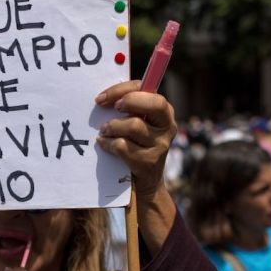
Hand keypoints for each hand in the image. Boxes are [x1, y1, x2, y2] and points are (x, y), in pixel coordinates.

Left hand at [95, 80, 176, 198]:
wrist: (145, 181)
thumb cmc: (136, 144)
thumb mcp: (138, 123)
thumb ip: (129, 108)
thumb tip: (104, 97)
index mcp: (164, 111)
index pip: (146, 89)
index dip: (122, 90)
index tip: (102, 98)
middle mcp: (167, 127)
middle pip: (153, 105)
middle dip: (129, 102)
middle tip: (113, 109)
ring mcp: (161, 146)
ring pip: (134, 126)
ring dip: (112, 127)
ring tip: (104, 130)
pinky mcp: (149, 163)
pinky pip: (123, 146)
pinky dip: (108, 144)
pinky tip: (104, 144)